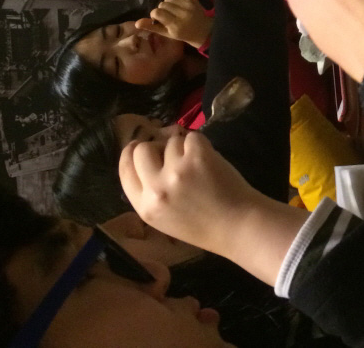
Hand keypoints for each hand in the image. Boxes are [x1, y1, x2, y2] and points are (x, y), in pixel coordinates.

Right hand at [120, 130, 257, 256]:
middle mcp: (156, 189)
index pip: (125, 169)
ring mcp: (176, 171)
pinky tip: (209, 162)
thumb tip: (143, 154)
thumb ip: (150, 190)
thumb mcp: (164, 217)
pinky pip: (192, 137)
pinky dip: (201, 145)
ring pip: (170, 141)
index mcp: (144, 207)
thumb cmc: (203, 224)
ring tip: (198, 169)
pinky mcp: (198, 156)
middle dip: (157, 146)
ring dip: (184, 148)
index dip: (131, 153)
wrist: (238, 226)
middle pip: (142, 149)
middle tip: (172, 153)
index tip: (138, 146)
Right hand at [136, 0, 212, 48]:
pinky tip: (179, 7)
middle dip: (162, 10)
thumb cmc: (182, 33)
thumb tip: (137, 23)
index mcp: (175, 24)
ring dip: (168, 4)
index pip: (157, 12)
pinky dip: (175, 0)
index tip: (159, 19)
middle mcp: (182, 13)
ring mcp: (188, 4)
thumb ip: (152, 27)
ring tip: (173, 12)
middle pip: (162, 4)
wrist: (201, 29)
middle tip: (167, 16)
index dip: (155, 15)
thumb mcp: (167, 33)